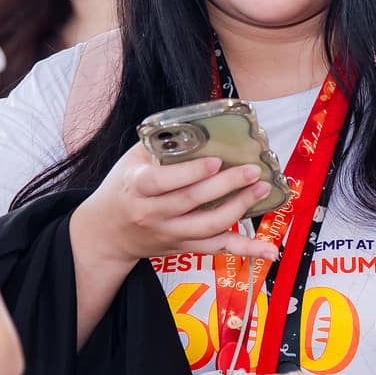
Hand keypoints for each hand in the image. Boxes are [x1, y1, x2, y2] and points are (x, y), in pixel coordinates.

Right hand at [75, 142, 279, 267]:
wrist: (107, 233)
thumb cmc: (123, 188)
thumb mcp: (131, 161)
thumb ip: (160, 144)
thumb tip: (197, 124)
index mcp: (137, 188)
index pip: (163, 182)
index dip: (191, 172)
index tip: (216, 161)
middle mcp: (152, 214)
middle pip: (191, 202)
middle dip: (226, 185)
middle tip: (252, 171)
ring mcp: (170, 234)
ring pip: (208, 226)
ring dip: (239, 208)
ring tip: (261, 190)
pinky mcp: (184, 247)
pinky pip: (217, 249)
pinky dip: (245, 250)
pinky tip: (268, 250)